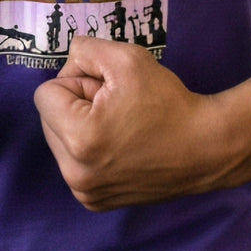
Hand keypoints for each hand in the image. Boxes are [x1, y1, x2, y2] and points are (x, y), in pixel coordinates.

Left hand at [33, 37, 222, 210]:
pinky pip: (75, 163)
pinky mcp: (96, 202)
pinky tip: (122, 145)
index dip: (77, 81)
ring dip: (82, 126)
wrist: (206, 148)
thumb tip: (68, 59)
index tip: (108, 89)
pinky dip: (90, 150)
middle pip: (49, 118)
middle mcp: (75, 174)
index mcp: (78, 138)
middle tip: (116, 106)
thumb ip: (84, 49)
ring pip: (60, 140)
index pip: (45, 94)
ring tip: (121, 125)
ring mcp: (85, 193)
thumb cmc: (168, 102)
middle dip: (76, 105)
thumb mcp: (126, 58)